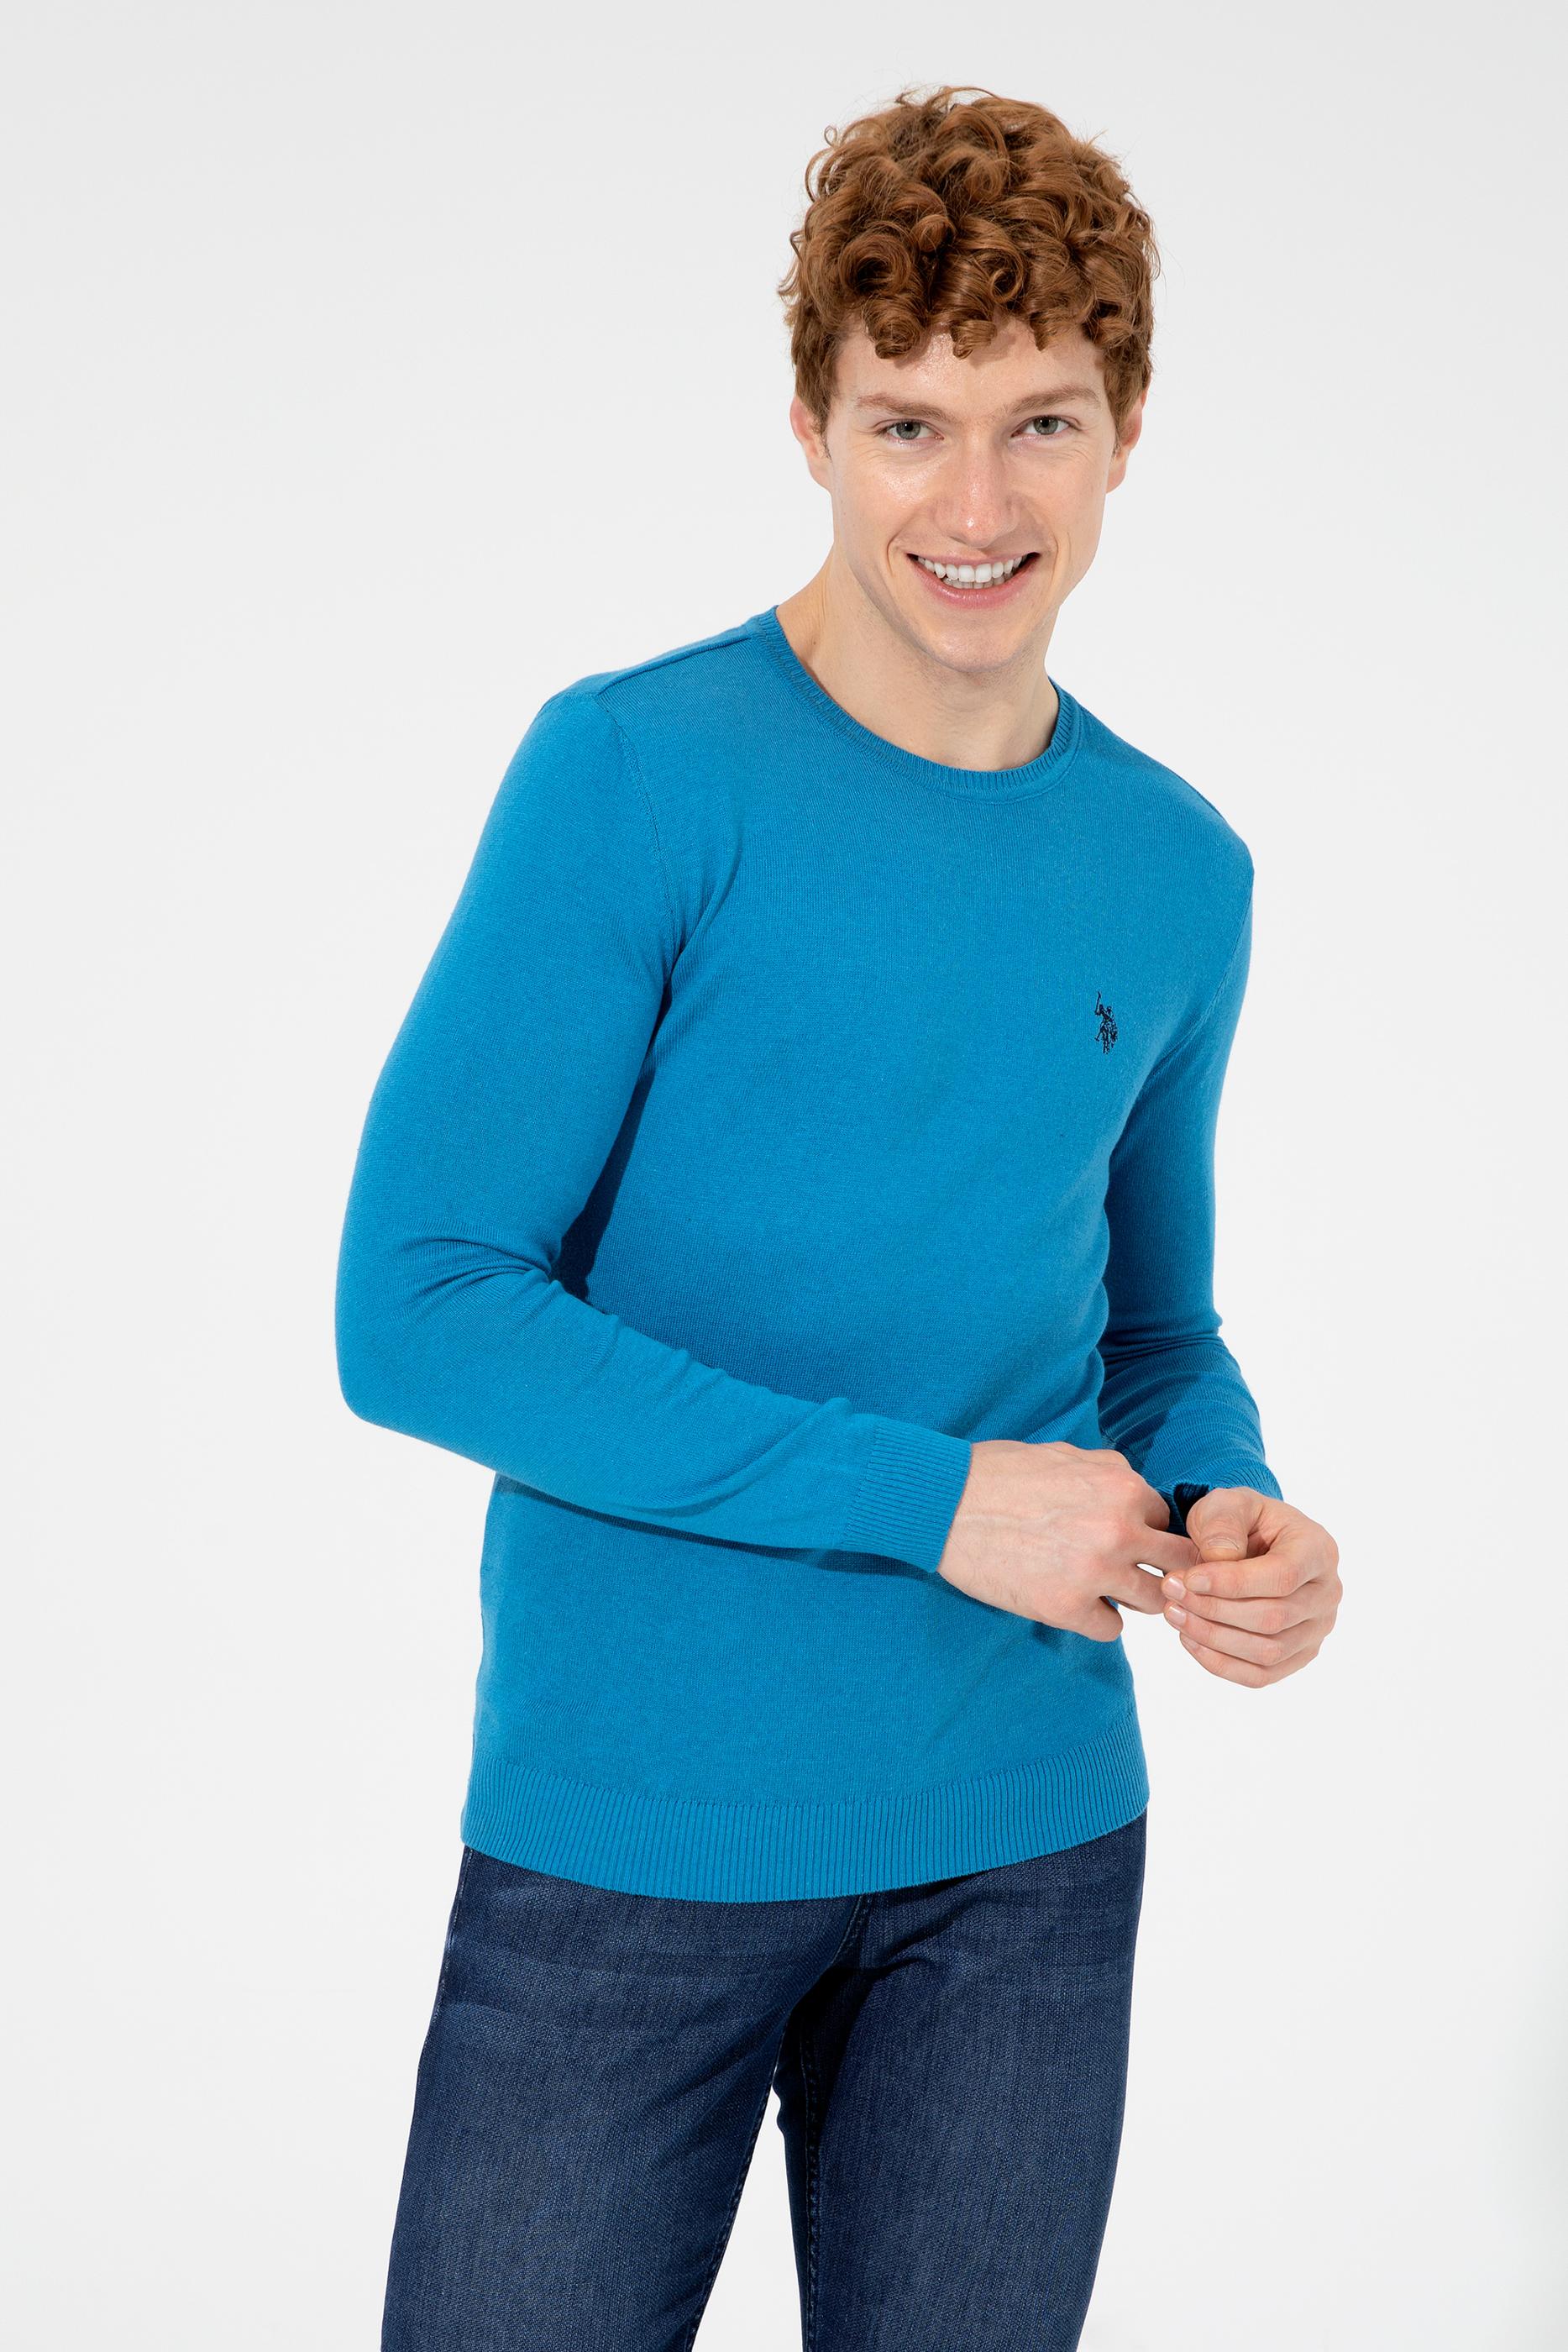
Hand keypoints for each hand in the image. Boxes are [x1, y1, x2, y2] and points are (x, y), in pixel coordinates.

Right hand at [937, 1440, 1200, 1640]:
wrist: (945, 1503)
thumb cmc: (999, 1473)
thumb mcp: (1066, 1454)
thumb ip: (1110, 1474)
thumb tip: (1138, 1495)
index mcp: (1122, 1489)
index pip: (1166, 1519)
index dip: (1147, 1529)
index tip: (1127, 1538)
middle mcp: (1119, 1532)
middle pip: (1179, 1565)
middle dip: (1159, 1567)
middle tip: (1131, 1570)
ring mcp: (1095, 1573)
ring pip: (1154, 1602)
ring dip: (1132, 1597)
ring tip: (1101, 1589)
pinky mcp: (1064, 1609)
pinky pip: (1110, 1630)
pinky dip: (1096, 1620)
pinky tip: (1073, 1604)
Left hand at [1159, 1489, 1339, 1684]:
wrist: (1251, 1541)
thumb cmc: (1242, 1521)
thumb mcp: (1229, 1503)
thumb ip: (1223, 1522)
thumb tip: (1219, 1558)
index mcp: (1318, 1550)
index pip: (1282, 1576)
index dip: (1232, 1583)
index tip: (1188, 1578)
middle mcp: (1327, 1593)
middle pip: (1273, 1618)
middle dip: (1214, 1609)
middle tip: (1171, 1592)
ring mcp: (1316, 1629)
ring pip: (1267, 1651)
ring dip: (1213, 1637)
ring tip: (1174, 1613)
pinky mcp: (1298, 1656)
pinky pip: (1262, 1675)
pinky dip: (1221, 1663)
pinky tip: (1189, 1639)